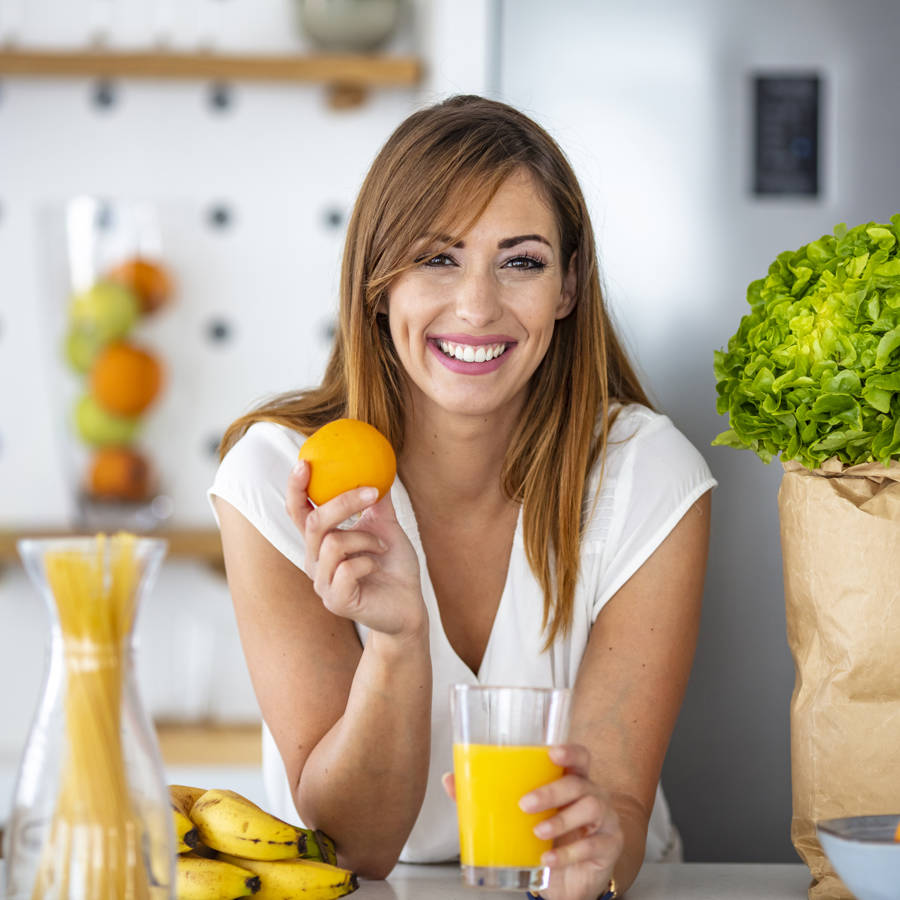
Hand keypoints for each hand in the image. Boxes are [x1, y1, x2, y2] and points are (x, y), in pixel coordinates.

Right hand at [286, 460, 424, 638]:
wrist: (409, 605)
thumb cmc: (394, 566)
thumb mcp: (386, 526)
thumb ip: (376, 500)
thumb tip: (377, 465)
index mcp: (321, 543)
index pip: (298, 512)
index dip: (296, 489)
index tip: (304, 463)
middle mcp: (314, 562)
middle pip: (314, 523)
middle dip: (343, 503)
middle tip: (371, 491)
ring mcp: (322, 584)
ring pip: (333, 544)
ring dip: (366, 539)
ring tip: (382, 546)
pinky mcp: (335, 601)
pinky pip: (347, 568)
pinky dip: (368, 560)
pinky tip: (377, 565)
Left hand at [442, 744, 622, 899]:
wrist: (572, 877)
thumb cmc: (548, 836)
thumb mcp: (521, 817)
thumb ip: (488, 797)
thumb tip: (450, 779)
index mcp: (572, 780)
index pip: (579, 756)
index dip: (569, 750)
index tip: (551, 751)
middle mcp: (592, 794)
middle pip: (580, 781)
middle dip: (552, 790)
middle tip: (525, 803)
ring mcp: (604, 820)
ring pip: (591, 808)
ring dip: (560, 820)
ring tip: (537, 831)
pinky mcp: (608, 847)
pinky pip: (592, 846)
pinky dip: (567, 853)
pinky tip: (548, 860)